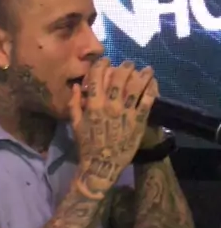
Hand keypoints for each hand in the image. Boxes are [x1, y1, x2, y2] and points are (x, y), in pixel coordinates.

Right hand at [70, 58, 156, 199]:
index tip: (106, 61)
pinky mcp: (138, 121)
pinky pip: (148, 101)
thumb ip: (74, 104)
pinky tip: (153, 83)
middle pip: (119, 77)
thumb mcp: (75, 125)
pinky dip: (152, 89)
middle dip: (125, 66)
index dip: (102, 64)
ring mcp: (126, 113)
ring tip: (146, 70)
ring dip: (142, 74)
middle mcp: (110, 106)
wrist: (101, 166)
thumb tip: (77, 85)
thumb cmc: (86, 146)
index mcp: (93, 105)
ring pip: (136, 86)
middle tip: (128, 64)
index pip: (98, 76)